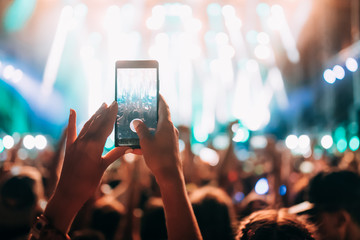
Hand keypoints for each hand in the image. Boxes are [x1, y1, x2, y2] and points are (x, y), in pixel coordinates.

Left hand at [44, 102, 128, 232]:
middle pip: (97, 123)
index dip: (112, 115)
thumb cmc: (88, 182)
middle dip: (104, 112)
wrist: (69, 192)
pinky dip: (72, 120)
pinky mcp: (69, 148)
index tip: (116, 105)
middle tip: (111, 103)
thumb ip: (115, 154)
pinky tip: (72, 111)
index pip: (105, 126)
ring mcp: (76, 143)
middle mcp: (84, 141)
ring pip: (87, 125)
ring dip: (94, 115)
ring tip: (101, 106)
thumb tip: (129, 146)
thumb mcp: (104, 167)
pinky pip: (71, 131)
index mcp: (94, 145)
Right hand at [133, 96, 202, 239]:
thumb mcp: (145, 142)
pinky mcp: (169, 149)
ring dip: (146, 131)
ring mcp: (171, 140)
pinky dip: (148, 143)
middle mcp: (170, 130)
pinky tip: (135, 149)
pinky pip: (157, 142)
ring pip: (157, 131)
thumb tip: (137, 121)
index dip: (159, 99)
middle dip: (149, 115)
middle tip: (140, 110)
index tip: (155, 92)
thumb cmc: (158, 157)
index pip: (164, 107)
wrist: (170, 176)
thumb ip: (140, 129)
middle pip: (160, 118)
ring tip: (134, 130)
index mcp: (166, 125)